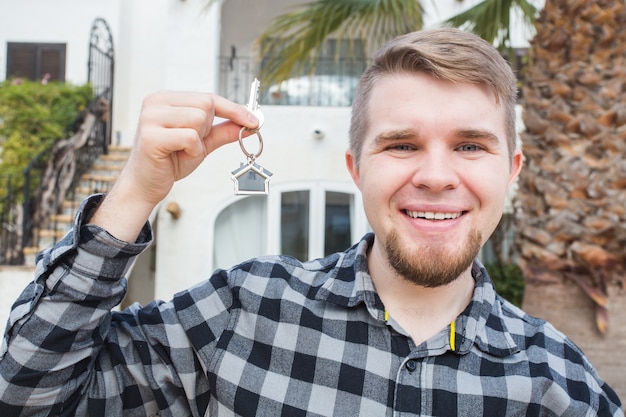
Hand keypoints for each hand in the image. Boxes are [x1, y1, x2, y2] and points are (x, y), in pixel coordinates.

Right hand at [90, 91, 258, 240]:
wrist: (146, 184)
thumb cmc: (170, 161)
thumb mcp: (202, 143)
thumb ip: (223, 131)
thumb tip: (248, 124)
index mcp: (167, 99)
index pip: (208, 97)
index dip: (234, 109)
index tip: (255, 120)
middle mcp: (156, 102)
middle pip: (205, 105)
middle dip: (207, 128)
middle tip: (191, 144)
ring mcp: (150, 117)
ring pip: (198, 120)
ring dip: (198, 142)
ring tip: (181, 150)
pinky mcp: (150, 136)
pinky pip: (189, 137)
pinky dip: (192, 150)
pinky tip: (177, 155)